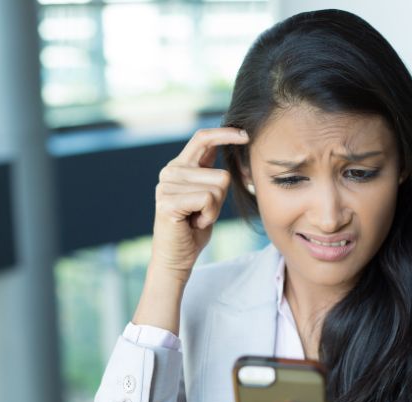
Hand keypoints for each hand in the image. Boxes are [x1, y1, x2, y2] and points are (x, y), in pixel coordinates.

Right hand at [150, 127, 249, 283]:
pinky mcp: (168, 201)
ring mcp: (166, 185)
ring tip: (196, 218)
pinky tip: (193, 223)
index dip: (225, 134)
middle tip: (201, 213)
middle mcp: (170, 171)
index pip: (202, 138)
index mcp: (180, 166)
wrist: (176, 257)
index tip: (246, 135)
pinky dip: (209, 215)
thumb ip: (212, 173)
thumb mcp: (208, 195)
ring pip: (217, 188)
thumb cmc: (194, 228)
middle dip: (221, 199)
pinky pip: (208, 199)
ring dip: (214, 210)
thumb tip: (231, 145)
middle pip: (221, 174)